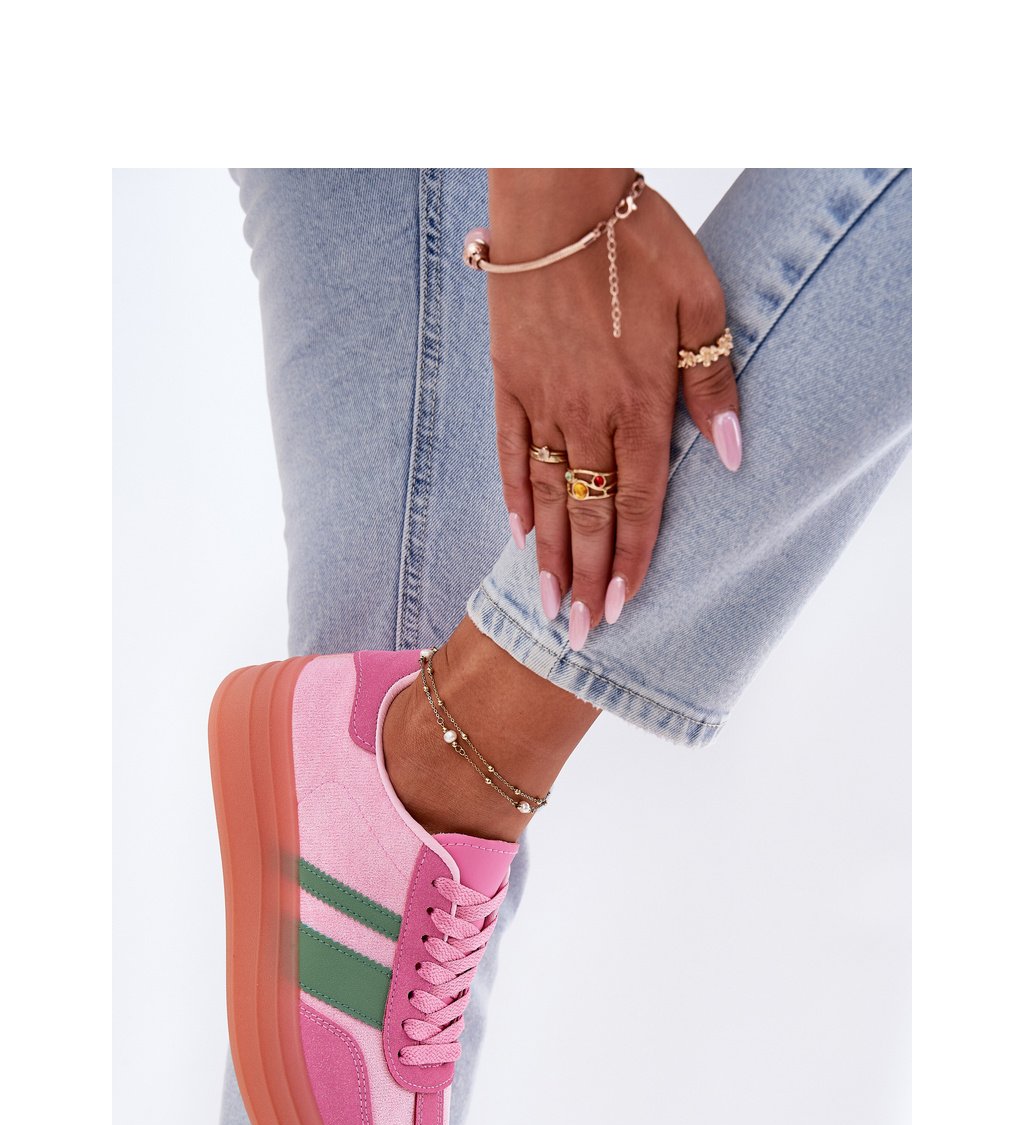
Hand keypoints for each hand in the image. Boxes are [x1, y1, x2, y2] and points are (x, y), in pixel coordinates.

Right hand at [486, 169, 739, 648]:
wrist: (559, 198)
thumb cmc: (640, 246)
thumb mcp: (702, 304)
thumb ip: (713, 385)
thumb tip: (732, 456)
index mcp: (640, 401)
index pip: (641, 500)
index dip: (636, 558)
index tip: (628, 607)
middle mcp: (588, 413)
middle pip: (591, 513)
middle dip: (589, 579)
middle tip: (582, 636)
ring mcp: (541, 401)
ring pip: (548, 495)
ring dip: (551, 556)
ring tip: (549, 606)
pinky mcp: (508, 382)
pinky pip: (510, 453)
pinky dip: (516, 497)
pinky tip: (519, 535)